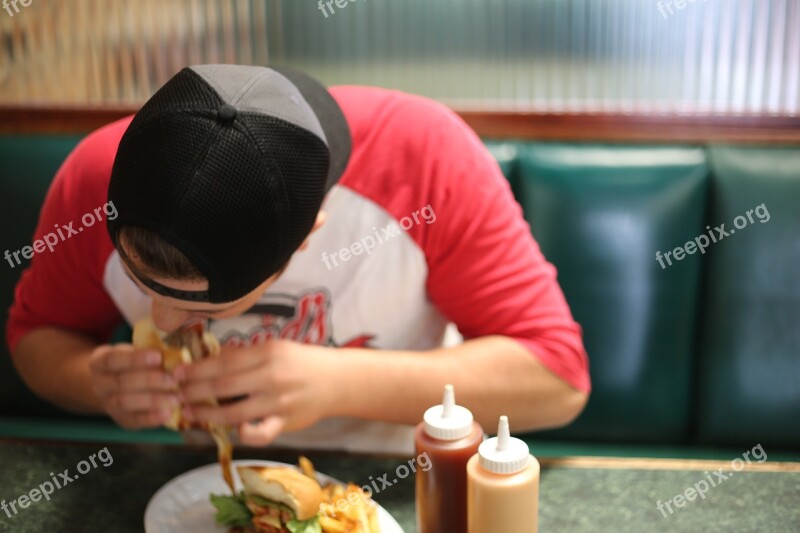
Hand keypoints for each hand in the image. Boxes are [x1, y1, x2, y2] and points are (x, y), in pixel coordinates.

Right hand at [89, 343, 178, 428]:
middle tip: (173, 380)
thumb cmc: (134, 363)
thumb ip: (149, 352)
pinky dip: (151, 418)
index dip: (135, 358)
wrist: (117, 385)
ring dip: (152, 400)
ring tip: (175, 398)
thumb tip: (174, 351)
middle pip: (121, 382)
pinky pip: (133, 421)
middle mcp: (99, 383)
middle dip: (149, 380)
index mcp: (100, 362)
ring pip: (125, 402)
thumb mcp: (134, 352)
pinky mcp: (120, 419)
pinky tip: (168, 413)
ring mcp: (107, 403)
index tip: (158, 356)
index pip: (113, 359)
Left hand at [174, 339, 335, 445]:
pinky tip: (231, 430)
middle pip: (222, 386)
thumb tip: (211, 360)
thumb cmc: (302, 362)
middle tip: (175, 394)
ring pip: (234, 412)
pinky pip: (260, 433)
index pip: (223, 361)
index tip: (177, 373)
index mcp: (267, 353)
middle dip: (193, 391)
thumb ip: (247, 356)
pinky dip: (243, 433)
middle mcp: (270, 376)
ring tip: (189, 413)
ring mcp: (277, 402)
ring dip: (206, 414)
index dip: (196, 369)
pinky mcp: (285, 422)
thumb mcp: (276, 348)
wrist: (337, 380)